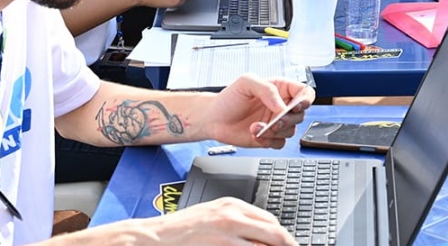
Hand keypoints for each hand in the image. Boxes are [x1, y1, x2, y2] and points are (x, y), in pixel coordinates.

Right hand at [145, 197, 296, 244]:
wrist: (158, 237)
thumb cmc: (183, 229)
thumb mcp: (213, 215)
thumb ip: (237, 220)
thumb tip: (262, 233)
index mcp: (233, 205)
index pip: (270, 220)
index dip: (283, 236)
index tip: (289, 244)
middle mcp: (233, 216)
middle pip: (274, 232)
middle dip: (288, 245)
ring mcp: (228, 233)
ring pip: (265, 245)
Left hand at [206, 76, 313, 148]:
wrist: (213, 118)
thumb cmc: (229, 98)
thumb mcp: (246, 82)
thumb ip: (267, 90)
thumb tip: (282, 107)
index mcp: (280, 89)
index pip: (304, 93)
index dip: (306, 100)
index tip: (297, 106)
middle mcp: (281, 106)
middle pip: (300, 115)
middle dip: (288, 120)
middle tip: (274, 121)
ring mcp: (276, 123)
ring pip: (291, 131)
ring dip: (274, 132)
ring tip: (256, 127)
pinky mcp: (269, 137)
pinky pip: (280, 143)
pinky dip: (268, 141)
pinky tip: (255, 134)